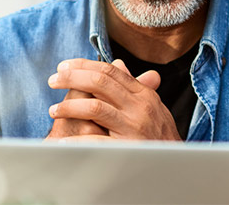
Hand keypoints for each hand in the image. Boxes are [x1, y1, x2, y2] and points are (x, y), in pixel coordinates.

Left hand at [46, 58, 179, 140]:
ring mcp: (134, 127)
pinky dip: (76, 142)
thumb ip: (133, 86)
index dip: (84, 65)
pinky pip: (97, 141)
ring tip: (53, 111)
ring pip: (95, 108)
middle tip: (53, 80)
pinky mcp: (128, 148)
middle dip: (72, 78)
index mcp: (143, 94)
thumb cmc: (160, 135)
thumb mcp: (151, 106)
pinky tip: (63, 142)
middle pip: (100, 82)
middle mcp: (139, 107)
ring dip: (69, 107)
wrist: (175, 165)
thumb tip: (117, 64)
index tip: (64, 67)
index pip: (111, 71)